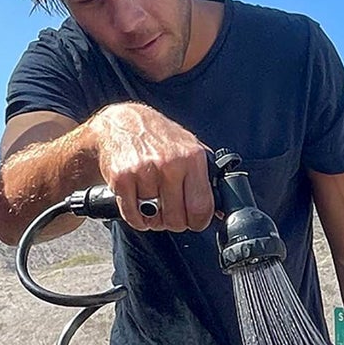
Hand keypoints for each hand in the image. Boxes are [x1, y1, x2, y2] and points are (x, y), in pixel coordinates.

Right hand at [85, 103, 214, 233]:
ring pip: (154, 219)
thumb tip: (222, 206)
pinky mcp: (121, 179)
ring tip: (154, 206)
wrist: (121, 122)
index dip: (199, 222)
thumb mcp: (189, 146)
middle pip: (177, 219)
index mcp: (191, 158)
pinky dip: (136, 219)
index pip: (201, 207)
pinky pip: (132, 217)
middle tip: (171, 212)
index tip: (195, 221)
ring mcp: (143, 172)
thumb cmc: (158, 136)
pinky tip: (139, 207)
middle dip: (175, 222)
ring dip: (154, 219)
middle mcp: (169, 164)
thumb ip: (205, 174)